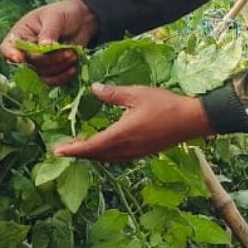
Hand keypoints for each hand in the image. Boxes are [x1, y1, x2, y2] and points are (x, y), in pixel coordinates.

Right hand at [0, 0, 97, 85]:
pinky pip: (51, 80)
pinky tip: (73, 68)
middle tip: (69, 52)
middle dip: (49, 59)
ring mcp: (38, 61)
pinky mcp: (51, 69)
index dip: (10, 54)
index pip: (7, 47)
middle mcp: (26, 50)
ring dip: (59, 67)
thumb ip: (48, 32)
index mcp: (21, 33)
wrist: (82, 19)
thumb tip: (44, 46)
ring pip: (42, 73)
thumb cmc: (64, 13)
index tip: (20, 58)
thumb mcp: (55, 17)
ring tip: (73, 55)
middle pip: (29, 62)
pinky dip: (62, 77)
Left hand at [53, 83, 214, 162]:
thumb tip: (93, 89)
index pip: (91, 146)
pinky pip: (117, 157)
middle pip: (96, 155)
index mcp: (122, 134)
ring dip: (91, 154)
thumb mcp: (137, 94)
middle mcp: (126, 148)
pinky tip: (104, 146)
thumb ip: (113, 94)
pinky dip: (105, 154)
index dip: (73, 149)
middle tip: (63, 149)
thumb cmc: (165, 104)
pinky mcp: (142, 152)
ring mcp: (135, 153)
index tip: (57, 152)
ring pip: (106, 158)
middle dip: (79, 153)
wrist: (191, 120)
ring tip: (80, 147)